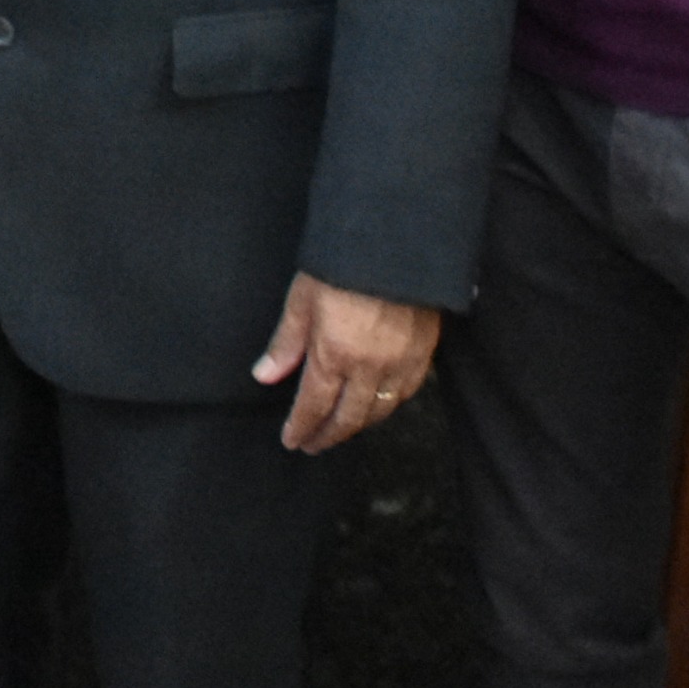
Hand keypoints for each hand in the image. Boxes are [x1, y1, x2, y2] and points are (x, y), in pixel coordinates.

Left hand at [253, 273, 438, 452]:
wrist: (396, 243)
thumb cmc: (342, 265)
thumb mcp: (302, 299)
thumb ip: (286, 343)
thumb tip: (264, 376)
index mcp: (334, 354)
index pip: (314, 405)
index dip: (302, 427)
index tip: (292, 441)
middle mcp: (369, 367)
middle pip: (348, 417)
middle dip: (328, 435)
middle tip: (313, 444)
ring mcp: (400, 363)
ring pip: (379, 411)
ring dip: (358, 425)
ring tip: (340, 429)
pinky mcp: (423, 353)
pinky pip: (406, 393)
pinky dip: (389, 407)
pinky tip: (377, 406)